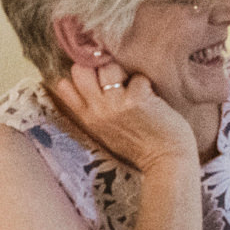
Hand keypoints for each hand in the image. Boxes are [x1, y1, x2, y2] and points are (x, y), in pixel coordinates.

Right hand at [49, 62, 199, 174]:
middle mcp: (96, 110)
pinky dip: (146, 83)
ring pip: (108, 67)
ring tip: (134, 88)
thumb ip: (93, 109)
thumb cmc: (138, 145)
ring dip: (123, 73)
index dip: (80, 74)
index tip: (95, 78)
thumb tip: (87, 80)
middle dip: (97, 67)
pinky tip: (151, 98)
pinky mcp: (137, 99)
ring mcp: (115, 104)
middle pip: (80, 69)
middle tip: (115, 79)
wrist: (165, 161)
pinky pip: (137, 77)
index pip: (64, 85)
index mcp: (87, 118)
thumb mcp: (105, 130)